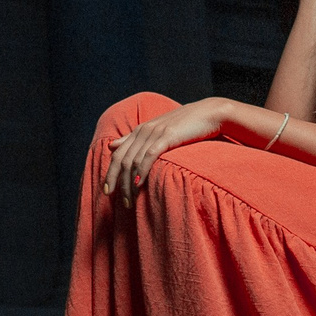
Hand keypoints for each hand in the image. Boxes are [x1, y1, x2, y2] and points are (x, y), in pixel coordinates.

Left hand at [101, 98, 233, 203]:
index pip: (117, 154)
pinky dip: (141, 171)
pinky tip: (138, 184)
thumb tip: (112, 145)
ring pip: (133, 161)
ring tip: (130, 201)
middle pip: (121, 160)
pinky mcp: (167, 136)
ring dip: (129, 184)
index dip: (109, 173)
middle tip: (119, 202)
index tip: (106, 192)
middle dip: (117, 182)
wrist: (209, 113)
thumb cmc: (186, 125)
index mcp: (140, 130)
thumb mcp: (157, 131)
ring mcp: (154, 133)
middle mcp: (143, 131)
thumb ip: (134, 138)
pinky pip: (149, 156)